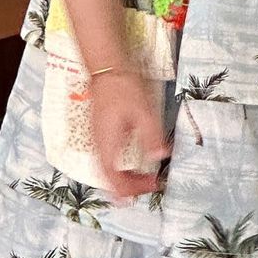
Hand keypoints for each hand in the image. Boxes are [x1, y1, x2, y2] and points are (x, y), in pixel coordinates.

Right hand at [89, 70, 170, 199]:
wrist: (106, 69)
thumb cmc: (123, 87)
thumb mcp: (144, 111)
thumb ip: (152, 136)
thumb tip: (160, 156)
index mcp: (107, 143)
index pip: (115, 179)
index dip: (132, 189)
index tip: (151, 186)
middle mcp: (98, 145)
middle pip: (108, 179)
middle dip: (129, 187)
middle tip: (150, 184)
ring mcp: (97, 139)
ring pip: (106, 170)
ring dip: (124, 178)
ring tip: (144, 178)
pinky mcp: (99, 133)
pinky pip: (106, 160)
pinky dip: (118, 168)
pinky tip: (131, 164)